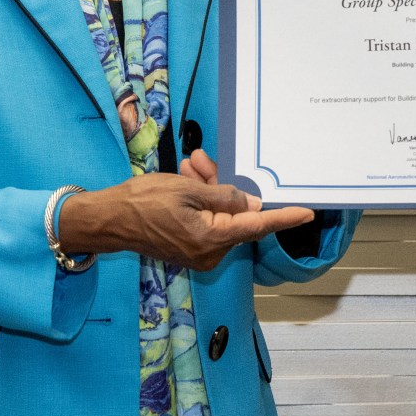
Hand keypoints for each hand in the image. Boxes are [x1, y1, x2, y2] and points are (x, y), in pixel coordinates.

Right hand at [58, 161, 314, 271]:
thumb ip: (225, 196)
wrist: (107, 220)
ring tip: (188, 165)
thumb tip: (254, 203)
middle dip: (223, 185)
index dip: (284, 217)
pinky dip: (200, 201)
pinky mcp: (189, 249)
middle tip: (200, 161)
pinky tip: (186, 178)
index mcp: (212, 238)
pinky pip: (206, 221)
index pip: (257, 225)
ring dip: (208, 189)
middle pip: (234, 215)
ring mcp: (198, 253)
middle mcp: (210, 252)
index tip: (307, 212)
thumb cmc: (143, 202)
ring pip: (219, 214)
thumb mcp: (187, 190)